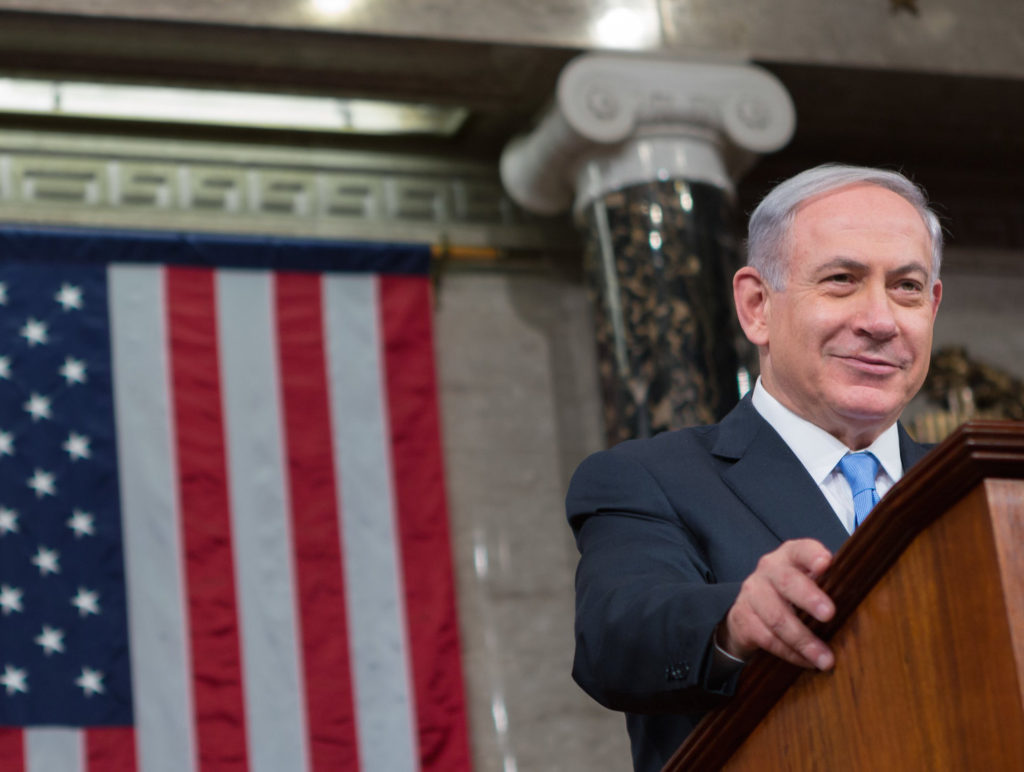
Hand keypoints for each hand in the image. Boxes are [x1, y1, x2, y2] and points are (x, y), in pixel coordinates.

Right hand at [719, 539, 835, 669]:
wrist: (750, 611)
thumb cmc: (791, 595)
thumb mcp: (809, 582)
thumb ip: (830, 584)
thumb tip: (872, 602)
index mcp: (790, 556)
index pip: (801, 550)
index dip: (812, 555)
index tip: (826, 563)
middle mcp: (768, 569)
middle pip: (787, 581)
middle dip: (809, 598)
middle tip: (830, 614)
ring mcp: (752, 593)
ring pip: (777, 617)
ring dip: (804, 640)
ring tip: (826, 659)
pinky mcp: (742, 617)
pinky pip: (767, 638)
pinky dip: (790, 653)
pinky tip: (806, 662)